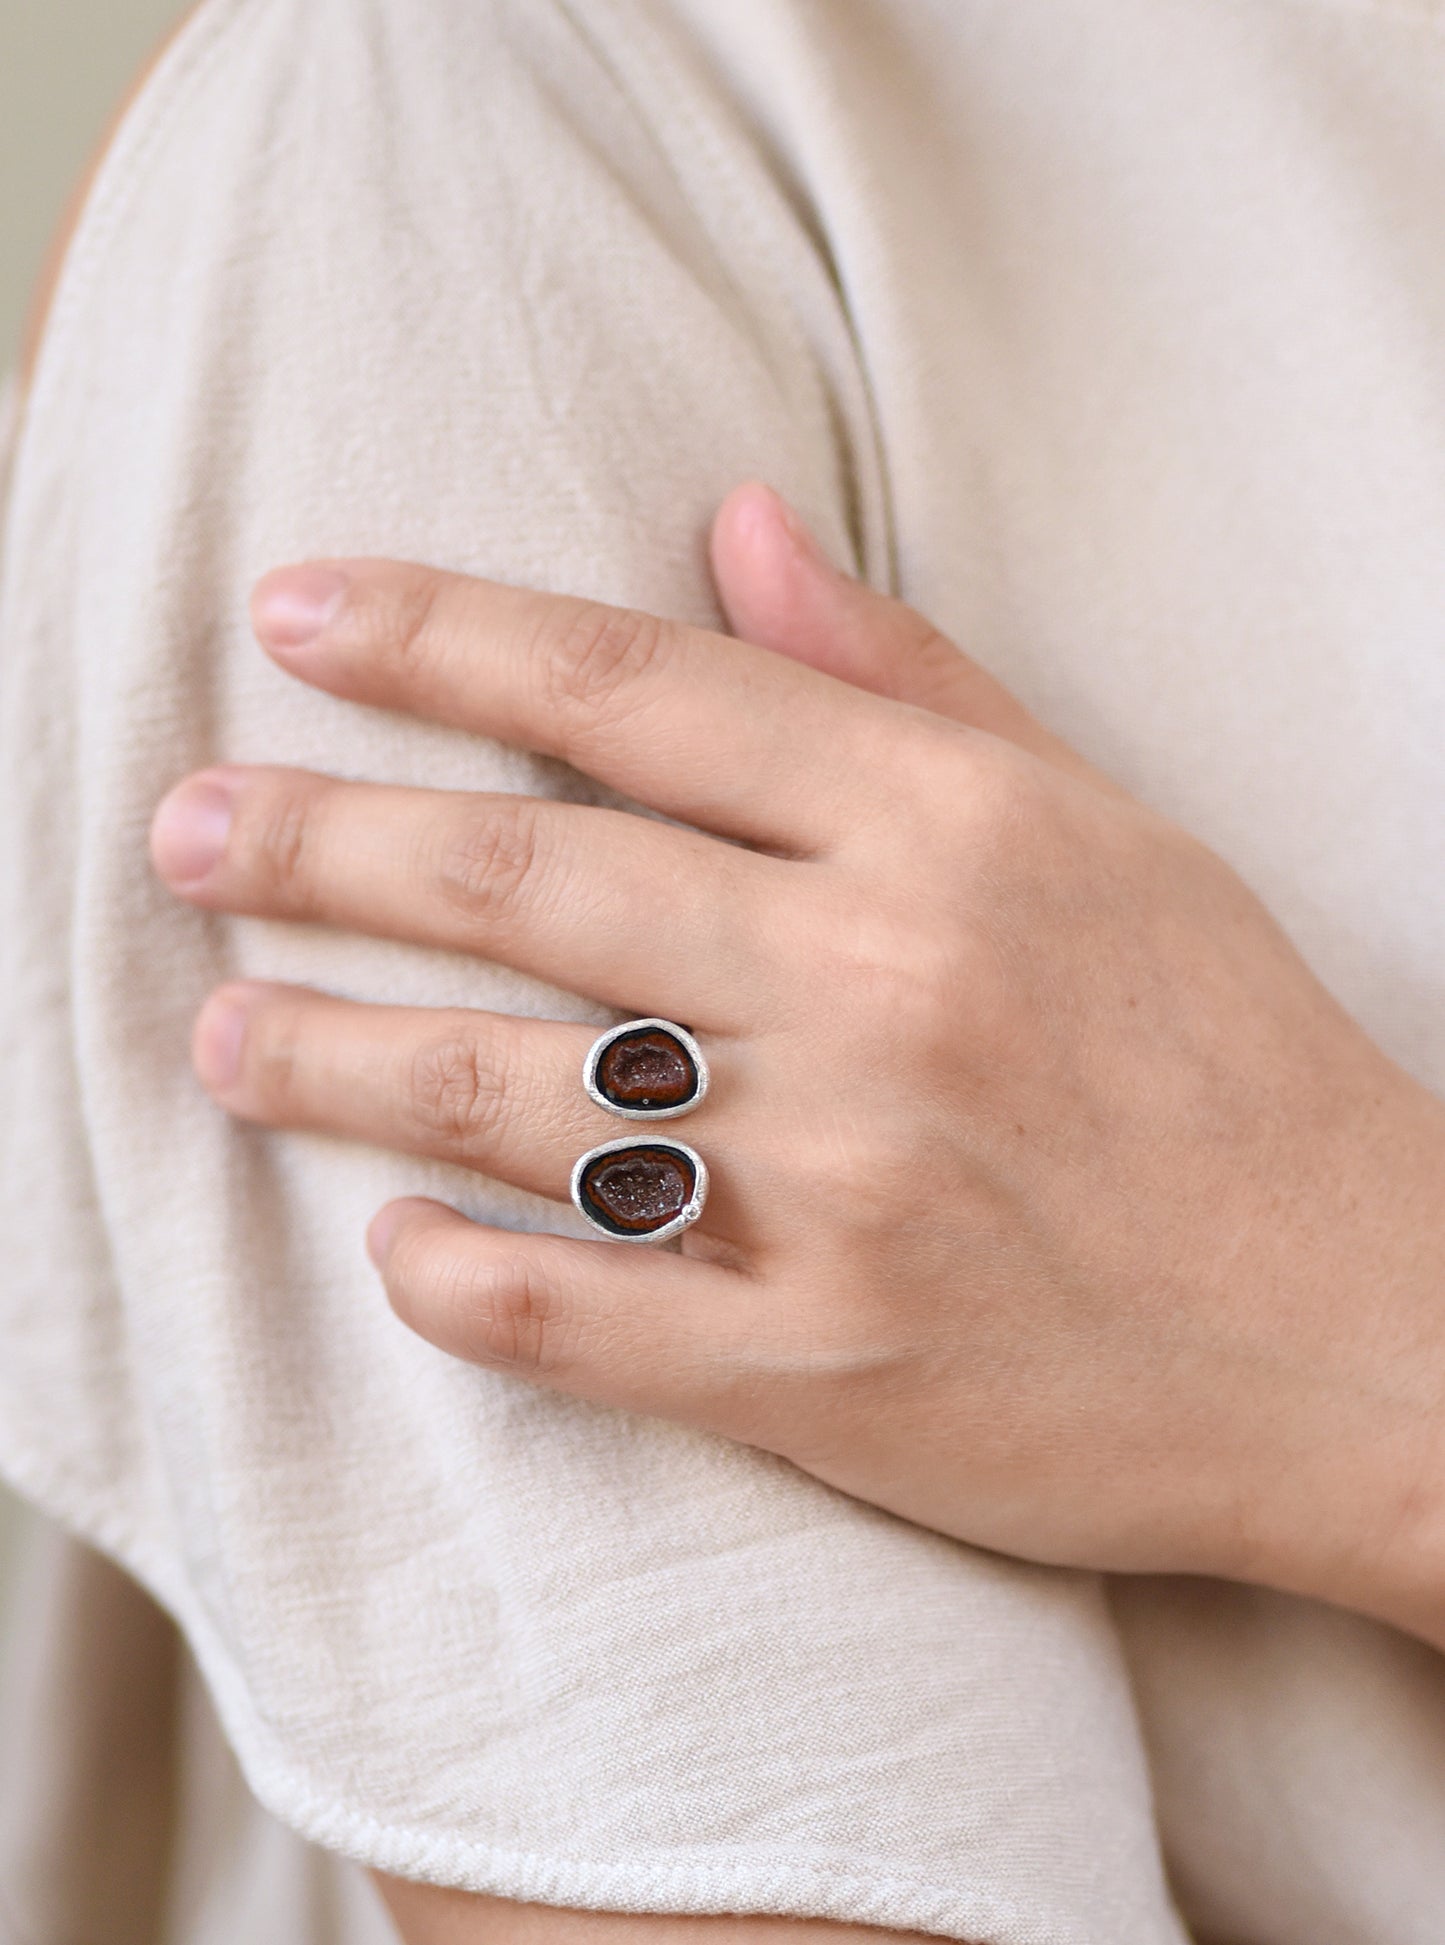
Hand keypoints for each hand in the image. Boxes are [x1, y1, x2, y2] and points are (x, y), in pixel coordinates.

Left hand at [150, 485, 1444, 1640]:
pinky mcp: (831, 1372)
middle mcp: (880, 994)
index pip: (637, 697)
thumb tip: (732, 528)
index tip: (295, 614)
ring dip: (338, 1058)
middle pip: (533, 886)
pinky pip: (591, 1321)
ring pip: (522, 1104)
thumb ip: (903, 680)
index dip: (442, 639)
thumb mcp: (1099, 830)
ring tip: (220, 1034)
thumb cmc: (1229, 1064)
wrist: (1363, 1326)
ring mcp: (846, 1192)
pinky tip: (387, 1248)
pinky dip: (465, 1286)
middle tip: (184, 825)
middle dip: (321, 843)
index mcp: (949, 837)